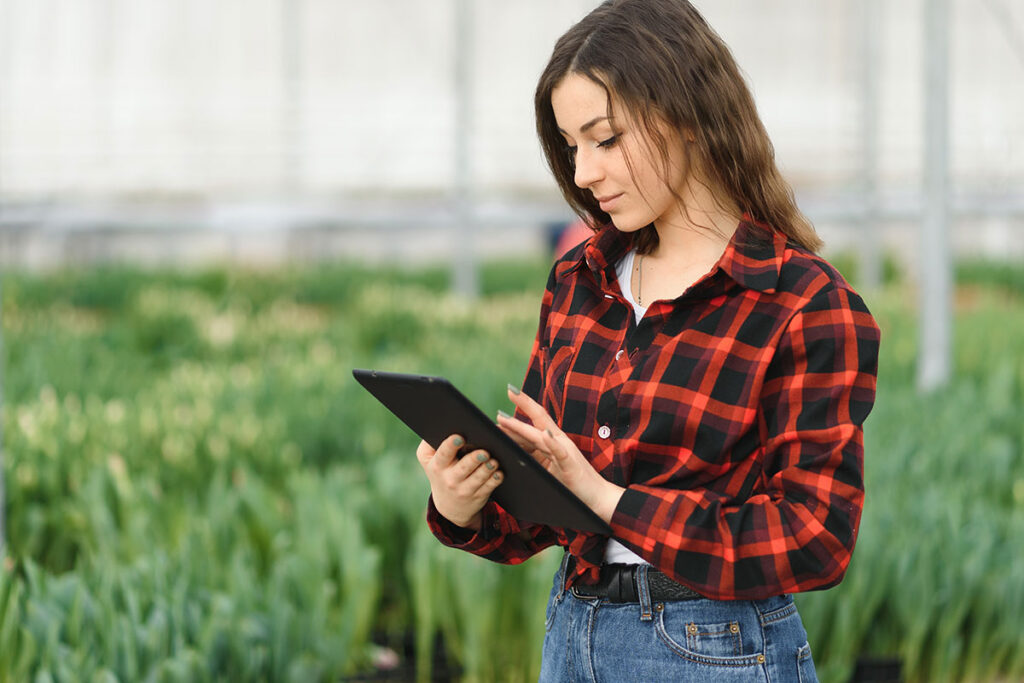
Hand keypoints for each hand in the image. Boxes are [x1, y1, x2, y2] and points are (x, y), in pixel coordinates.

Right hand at [416, 434, 502, 530]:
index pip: (443, 454)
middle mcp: (450, 479)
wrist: (448, 504)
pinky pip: (488, 488)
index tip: (459, 437)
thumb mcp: (427, 459)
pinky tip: (499, 473)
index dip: (451, 445)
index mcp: (437, 466)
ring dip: (487, 469)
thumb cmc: (440, 471)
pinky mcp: (478, 496)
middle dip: (474, 459)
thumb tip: (440, 424)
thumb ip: (429, 442)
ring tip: (494, 461)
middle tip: (484, 452)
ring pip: (478, 478)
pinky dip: (495, 480)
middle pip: (464, 467)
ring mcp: (464, 489)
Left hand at [497, 385, 623, 523]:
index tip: (510, 391)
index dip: (523, 404)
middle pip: (536, 422)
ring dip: (522, 427)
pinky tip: (544, 434)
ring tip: (505, 420)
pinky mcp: (570, 464)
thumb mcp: (549, 468)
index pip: (536, 419)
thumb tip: (512, 450)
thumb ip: (534, 457)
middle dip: (516, 414)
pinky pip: (560, 452)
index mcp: (554, 441)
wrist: (597, 497)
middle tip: (496, 409)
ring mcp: (565, 451)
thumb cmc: (573, 483)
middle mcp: (559, 441)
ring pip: (540, 435)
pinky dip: (552, 442)